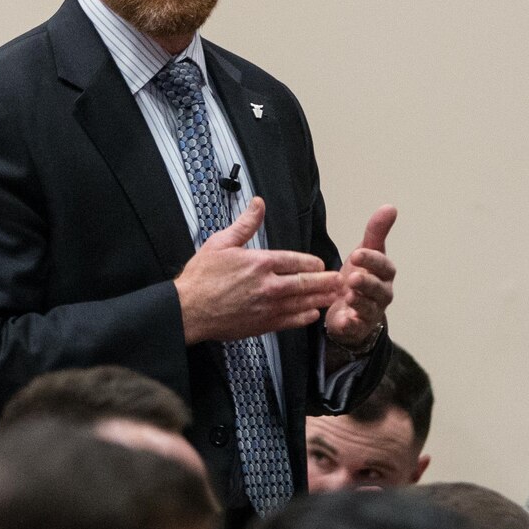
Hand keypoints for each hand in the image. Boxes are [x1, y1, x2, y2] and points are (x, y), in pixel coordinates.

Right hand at [175, 197, 344, 344]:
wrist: (188, 310)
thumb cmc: (201, 277)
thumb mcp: (221, 243)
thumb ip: (245, 224)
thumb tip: (258, 203)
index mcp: (260, 262)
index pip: (296, 261)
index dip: (312, 263)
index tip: (320, 264)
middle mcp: (268, 285)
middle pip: (305, 282)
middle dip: (325, 281)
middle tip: (340, 280)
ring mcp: (267, 306)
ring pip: (302, 302)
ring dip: (321, 299)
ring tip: (335, 296)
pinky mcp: (261, 324)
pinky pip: (289, 321)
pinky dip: (303, 317)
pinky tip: (312, 315)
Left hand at [325, 206, 396, 350]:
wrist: (349, 309)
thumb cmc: (360, 276)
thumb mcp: (365, 252)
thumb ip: (376, 232)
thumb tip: (390, 207)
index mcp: (384, 274)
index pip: (383, 266)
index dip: (372, 260)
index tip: (356, 253)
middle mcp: (382, 294)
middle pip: (379, 289)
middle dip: (367, 283)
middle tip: (352, 277)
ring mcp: (371, 312)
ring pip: (369, 308)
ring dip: (360, 301)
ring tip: (348, 295)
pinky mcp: (358, 327)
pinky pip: (357, 327)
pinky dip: (352, 324)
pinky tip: (345, 319)